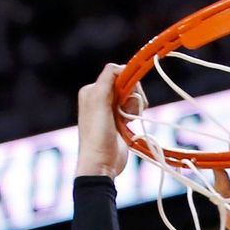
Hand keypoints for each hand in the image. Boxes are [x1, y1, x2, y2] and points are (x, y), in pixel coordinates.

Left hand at [75, 63, 144, 178]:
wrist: (101, 163)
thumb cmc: (97, 134)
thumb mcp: (99, 101)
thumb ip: (107, 79)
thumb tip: (121, 66)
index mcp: (92, 90)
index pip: (116, 73)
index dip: (128, 82)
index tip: (130, 95)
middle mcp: (101, 98)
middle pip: (127, 85)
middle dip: (132, 97)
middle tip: (127, 113)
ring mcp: (112, 110)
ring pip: (133, 98)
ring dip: (135, 108)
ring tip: (127, 122)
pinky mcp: (121, 122)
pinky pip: (135, 110)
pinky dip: (136, 115)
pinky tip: (130, 125)